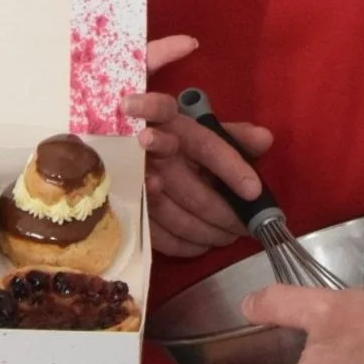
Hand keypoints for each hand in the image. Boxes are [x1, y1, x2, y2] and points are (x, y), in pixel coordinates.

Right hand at [122, 35, 272, 257]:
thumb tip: (265, 139)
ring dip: (209, 231)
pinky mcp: (122, 202)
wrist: (98, 132)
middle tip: (246, 226)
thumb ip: (229, 132)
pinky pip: (158, 233)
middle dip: (223, 211)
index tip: (254, 190)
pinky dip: (185, 244)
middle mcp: (149, 146)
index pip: (203, 142)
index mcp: (170, 119)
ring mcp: (132, 176)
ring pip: (176, 213)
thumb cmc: (159, 126)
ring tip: (230, 236)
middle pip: (192, 187)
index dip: (230, 165)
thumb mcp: (193, 123)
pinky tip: (202, 244)